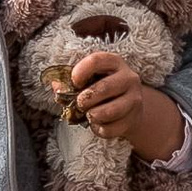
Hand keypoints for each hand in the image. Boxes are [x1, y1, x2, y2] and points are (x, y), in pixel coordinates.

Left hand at [64, 51, 184, 162]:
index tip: (74, 82)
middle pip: (104, 88)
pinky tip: (98, 124)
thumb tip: (57, 86)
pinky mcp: (133, 119)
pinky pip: (112, 129)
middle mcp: (129, 78)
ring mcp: (134, 99)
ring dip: (92, 115)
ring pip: (110, 111)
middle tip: (79, 103)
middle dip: (85, 99)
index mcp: (114, 62)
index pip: (96, 60)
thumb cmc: (102, 90)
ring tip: (89, 114)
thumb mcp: (88, 79)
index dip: (80, 72)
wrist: (128, 107)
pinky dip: (99, 129)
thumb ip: (70, 81)